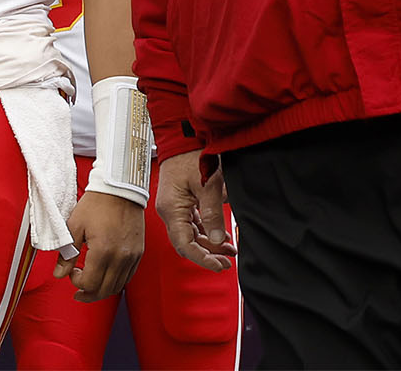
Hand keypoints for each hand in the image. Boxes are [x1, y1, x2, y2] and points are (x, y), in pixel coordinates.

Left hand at [54, 190, 142, 302]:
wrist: (120, 188)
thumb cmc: (97, 203)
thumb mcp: (75, 225)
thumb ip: (67, 253)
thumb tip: (59, 274)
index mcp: (103, 251)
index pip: (90, 284)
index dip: (77, 283)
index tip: (72, 272)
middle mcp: (120, 257)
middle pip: (104, 290)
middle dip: (88, 294)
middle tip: (78, 290)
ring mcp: (132, 255)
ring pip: (117, 286)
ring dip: (102, 289)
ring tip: (91, 284)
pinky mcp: (139, 252)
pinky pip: (128, 276)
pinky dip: (116, 281)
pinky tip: (106, 275)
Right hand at [155, 152, 236, 271]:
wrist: (183, 134)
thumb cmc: (192, 154)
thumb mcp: (208, 185)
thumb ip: (213, 213)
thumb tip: (218, 240)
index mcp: (171, 209)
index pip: (184, 245)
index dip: (202, 259)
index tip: (219, 266)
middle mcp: (169, 210)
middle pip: (187, 242)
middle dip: (208, 253)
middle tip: (228, 262)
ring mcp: (174, 205)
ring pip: (191, 233)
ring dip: (210, 242)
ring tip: (230, 249)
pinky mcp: (180, 200)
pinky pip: (193, 221)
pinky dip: (207, 229)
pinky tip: (221, 234)